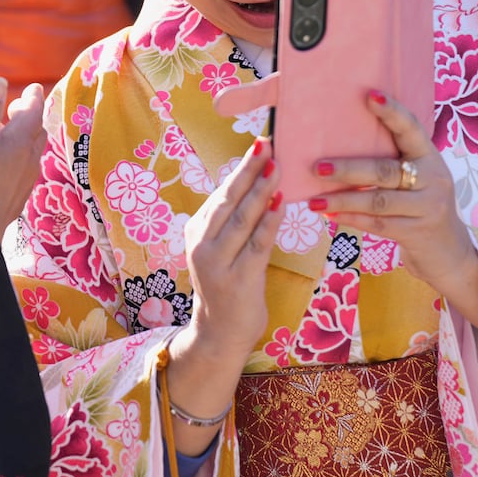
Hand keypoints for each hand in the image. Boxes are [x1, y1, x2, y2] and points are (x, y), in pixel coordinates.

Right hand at [0, 77, 45, 237]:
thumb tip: (1, 81)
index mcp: (18, 143)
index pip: (33, 112)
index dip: (34, 97)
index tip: (34, 87)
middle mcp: (28, 160)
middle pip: (37, 131)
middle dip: (31, 114)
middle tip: (19, 105)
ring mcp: (26, 180)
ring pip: (34, 150)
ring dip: (27, 135)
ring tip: (11, 129)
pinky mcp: (19, 196)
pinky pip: (27, 166)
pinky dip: (21, 153)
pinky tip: (7, 161)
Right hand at [164, 138, 282, 453]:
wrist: (220, 332)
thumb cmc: (226, 284)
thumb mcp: (221, 248)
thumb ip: (231, 221)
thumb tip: (255, 183)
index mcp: (196, 232)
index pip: (221, 193)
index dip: (241, 168)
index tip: (259, 144)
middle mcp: (202, 245)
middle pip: (228, 201)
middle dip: (249, 170)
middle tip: (267, 144)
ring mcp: (218, 263)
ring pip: (242, 220)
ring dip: (260, 191)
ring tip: (276, 168)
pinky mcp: (238, 279)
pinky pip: (257, 245)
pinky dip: (269, 223)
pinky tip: (281, 205)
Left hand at [306, 91, 477, 334]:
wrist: (450, 252)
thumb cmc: (420, 206)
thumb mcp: (416, 179)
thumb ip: (392, 161)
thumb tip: (341, 143)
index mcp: (430, 157)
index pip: (411, 129)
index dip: (392, 112)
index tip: (370, 95)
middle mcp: (433, 178)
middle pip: (385, 170)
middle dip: (348, 168)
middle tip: (318, 167)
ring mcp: (428, 207)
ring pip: (378, 201)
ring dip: (342, 200)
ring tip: (314, 201)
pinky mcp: (418, 232)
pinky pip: (378, 224)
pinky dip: (352, 219)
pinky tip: (331, 216)